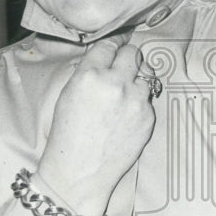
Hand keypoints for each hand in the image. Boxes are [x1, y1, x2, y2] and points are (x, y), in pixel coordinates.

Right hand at [34, 33, 156, 215]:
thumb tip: (106, 58)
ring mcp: (135, 101)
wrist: (79, 171)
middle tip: (123, 64)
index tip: (117, 44)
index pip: (109, 44)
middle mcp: (115, 84)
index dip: (114, 44)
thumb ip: (88, 72)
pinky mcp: (148, 117)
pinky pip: (148, 98)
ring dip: (137, 77)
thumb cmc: (67, 135)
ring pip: (146, 73)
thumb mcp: (68, 94)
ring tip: (126, 89)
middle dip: (127, 57)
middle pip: (132, 54)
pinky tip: (126, 113)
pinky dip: (140, 101)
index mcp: (90, 75)